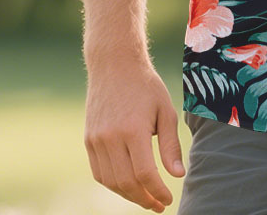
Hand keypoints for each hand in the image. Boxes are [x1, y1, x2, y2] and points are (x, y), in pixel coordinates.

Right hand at [83, 58, 184, 212]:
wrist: (115, 65)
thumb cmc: (146, 86)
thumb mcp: (165, 110)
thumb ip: (170, 145)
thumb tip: (177, 175)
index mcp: (133, 129)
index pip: (144, 173)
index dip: (156, 191)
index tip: (168, 200)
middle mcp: (111, 137)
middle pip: (126, 182)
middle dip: (144, 199)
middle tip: (158, 205)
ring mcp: (96, 140)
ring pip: (111, 182)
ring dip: (128, 195)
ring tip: (146, 198)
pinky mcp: (88, 140)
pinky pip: (99, 172)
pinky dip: (114, 184)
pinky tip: (129, 185)